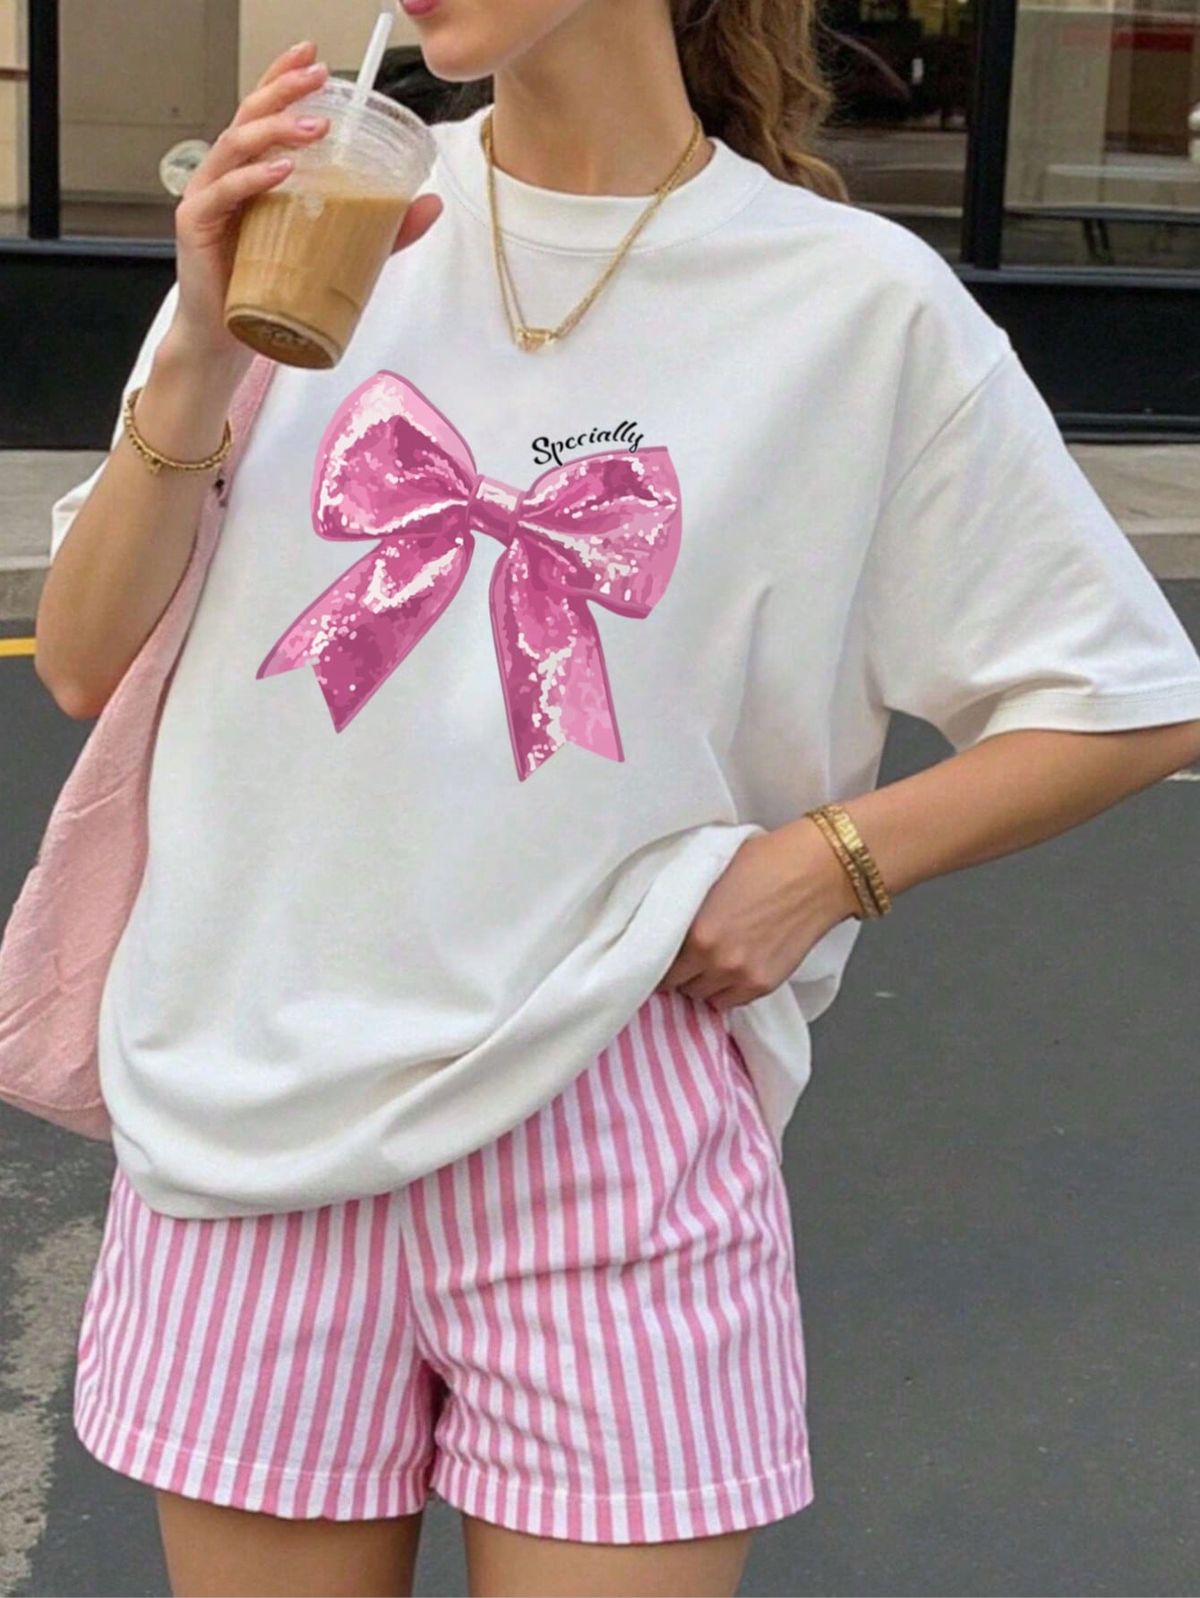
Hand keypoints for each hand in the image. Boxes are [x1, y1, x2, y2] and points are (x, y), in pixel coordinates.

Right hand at [168, 38, 441, 365]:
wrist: (226, 340)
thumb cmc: (267, 289)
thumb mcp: (331, 250)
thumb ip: (377, 226)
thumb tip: (429, 204)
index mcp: (252, 172)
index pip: (264, 112)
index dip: (283, 78)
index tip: (312, 56)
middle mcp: (227, 175)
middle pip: (249, 116)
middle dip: (284, 91)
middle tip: (319, 78)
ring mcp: (209, 198)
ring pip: (236, 145)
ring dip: (276, 130)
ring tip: (316, 128)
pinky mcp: (197, 227)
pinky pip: (223, 192)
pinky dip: (252, 179)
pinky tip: (280, 172)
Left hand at [656, 817, 862, 1010]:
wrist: (816, 871)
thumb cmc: (764, 861)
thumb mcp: (708, 876)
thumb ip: (684, 907)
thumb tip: (664, 924)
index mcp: (695, 932)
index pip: (656, 964)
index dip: (657, 956)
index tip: (661, 952)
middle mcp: (715, 960)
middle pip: (678, 985)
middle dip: (679, 971)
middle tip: (687, 955)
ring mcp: (740, 976)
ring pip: (703, 996)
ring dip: (703, 982)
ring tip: (712, 961)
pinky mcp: (764, 985)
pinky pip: (730, 1002)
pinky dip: (727, 990)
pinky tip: (732, 968)